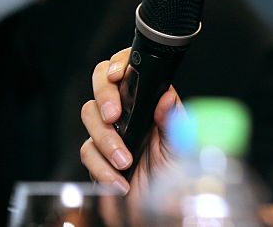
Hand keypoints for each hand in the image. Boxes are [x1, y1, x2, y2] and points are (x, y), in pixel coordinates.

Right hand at [79, 48, 180, 195]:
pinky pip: (87, 153)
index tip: (118, 75)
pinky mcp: (98, 156)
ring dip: (105, 140)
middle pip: (101, 87)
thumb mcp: (184, 142)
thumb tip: (167, 95)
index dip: (119, 65)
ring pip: (90, 118)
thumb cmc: (180, 170)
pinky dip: (101, 167)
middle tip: (114, 116)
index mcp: (150, 101)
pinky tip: (119, 180)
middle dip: (104, 97)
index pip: (130, 71)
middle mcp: (128, 112)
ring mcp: (111, 132)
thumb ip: (174, 119)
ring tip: (126, 161)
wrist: (167, 208)